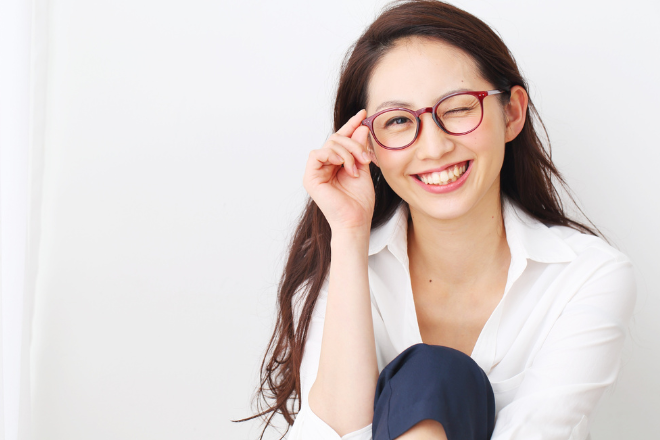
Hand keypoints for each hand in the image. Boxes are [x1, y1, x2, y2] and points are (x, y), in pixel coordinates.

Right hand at [303, 110, 375, 232]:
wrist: (356, 220)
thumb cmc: (360, 201)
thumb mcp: (363, 168)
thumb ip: (360, 149)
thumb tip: (361, 127)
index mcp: (335, 164)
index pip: (341, 139)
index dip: (351, 125)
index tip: (363, 114)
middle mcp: (324, 166)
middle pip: (336, 139)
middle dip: (354, 144)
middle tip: (366, 158)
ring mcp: (315, 171)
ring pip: (329, 144)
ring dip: (347, 152)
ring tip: (356, 168)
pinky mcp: (310, 177)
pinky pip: (317, 153)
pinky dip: (333, 155)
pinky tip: (343, 165)